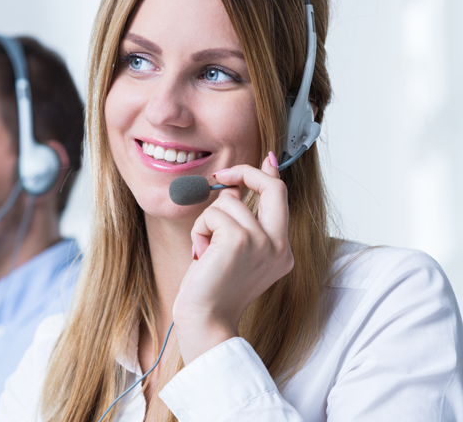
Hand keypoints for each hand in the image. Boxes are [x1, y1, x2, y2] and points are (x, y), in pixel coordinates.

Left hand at [173, 152, 293, 363]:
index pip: (281, 200)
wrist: (205, 321)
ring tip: (205, 250)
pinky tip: (201, 254)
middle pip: (273, 188)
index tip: (265, 159)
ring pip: (228, 201)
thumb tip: (233, 185)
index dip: (270, 175)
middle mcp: (279, 246)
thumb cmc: (213, 289)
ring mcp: (263, 243)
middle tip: (223, 175)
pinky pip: (212, 213)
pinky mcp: (240, 240)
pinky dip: (199, 230)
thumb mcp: (234, 253)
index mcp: (281, 251)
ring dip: (207, 222)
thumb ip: (242, 222)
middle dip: (246, 172)